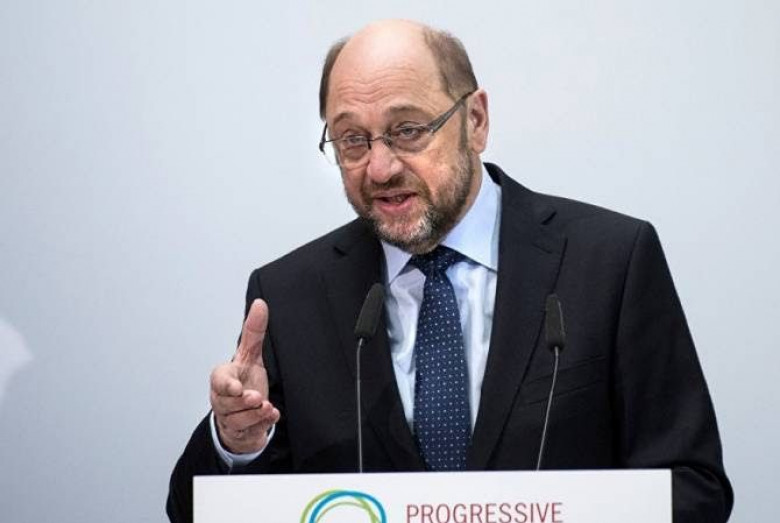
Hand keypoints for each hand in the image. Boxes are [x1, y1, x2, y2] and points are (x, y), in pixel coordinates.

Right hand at [210, 299, 279, 453]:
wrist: (245, 412)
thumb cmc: (244, 381)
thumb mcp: (250, 355)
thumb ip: (253, 332)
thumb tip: (260, 304)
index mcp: (223, 379)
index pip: (218, 380)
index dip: (226, 384)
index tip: (237, 387)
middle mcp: (223, 400)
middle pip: (227, 403)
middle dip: (242, 402)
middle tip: (256, 397)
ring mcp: (231, 418)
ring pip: (238, 420)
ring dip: (253, 415)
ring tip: (266, 407)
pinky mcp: (242, 433)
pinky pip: (250, 432)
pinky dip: (261, 425)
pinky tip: (272, 416)